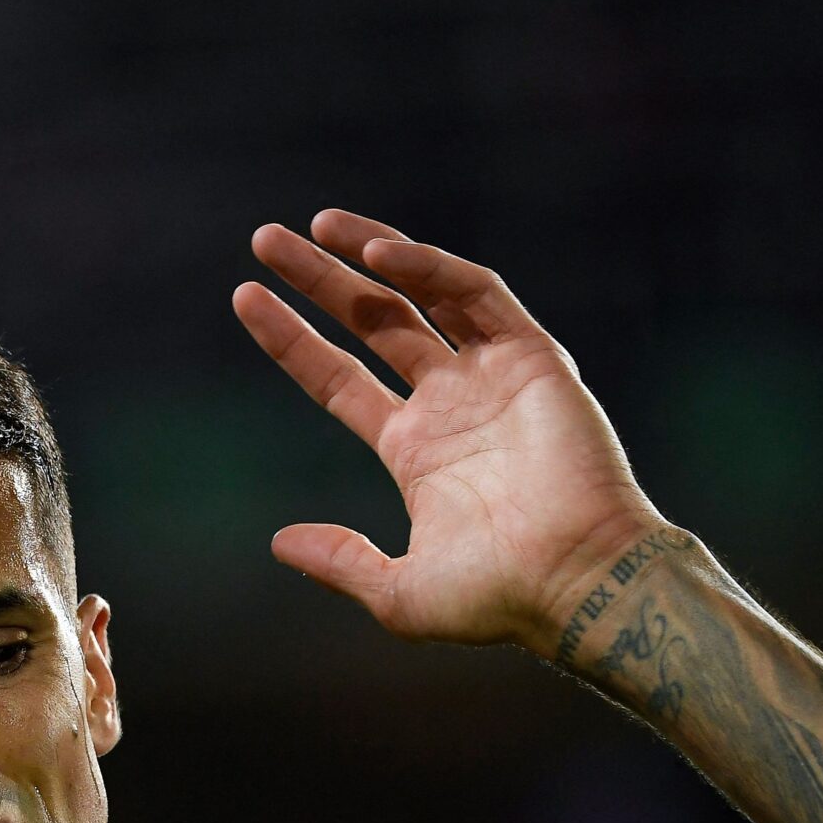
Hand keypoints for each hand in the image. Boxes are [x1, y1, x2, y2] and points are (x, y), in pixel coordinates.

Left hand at [233, 212, 664, 651]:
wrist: (578, 581)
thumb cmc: (499, 598)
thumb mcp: (399, 593)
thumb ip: (340, 562)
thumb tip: (279, 543)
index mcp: (415, 452)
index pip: (338, 380)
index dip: (292, 341)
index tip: (244, 299)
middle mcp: (450, 405)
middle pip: (374, 323)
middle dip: (322, 280)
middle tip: (265, 239)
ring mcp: (492, 376)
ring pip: (422, 294)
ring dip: (371, 253)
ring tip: (314, 224)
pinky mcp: (533, 358)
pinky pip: (477, 294)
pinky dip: (431, 268)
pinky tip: (380, 255)